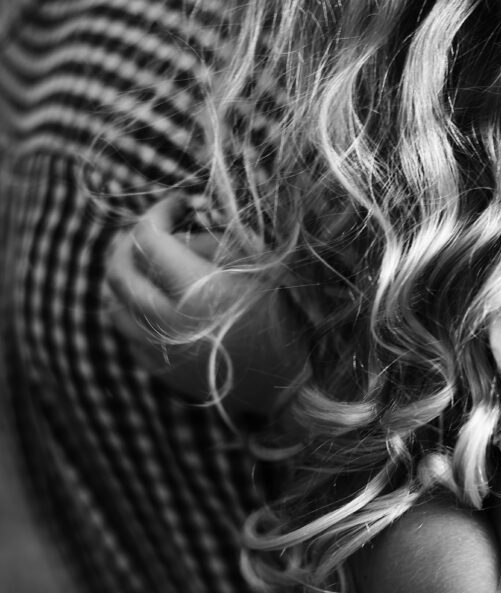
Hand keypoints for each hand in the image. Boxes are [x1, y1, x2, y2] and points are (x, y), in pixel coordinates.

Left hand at [104, 195, 309, 413]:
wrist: (294, 388)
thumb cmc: (287, 321)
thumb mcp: (262, 269)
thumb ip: (216, 244)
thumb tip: (185, 229)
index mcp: (197, 291)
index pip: (147, 238)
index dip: (158, 212)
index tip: (177, 205)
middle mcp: (169, 322)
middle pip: (118, 271)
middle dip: (128, 241)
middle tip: (151, 229)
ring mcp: (161, 352)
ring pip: (114, 306)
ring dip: (126, 279)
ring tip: (148, 266)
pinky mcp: (163, 374)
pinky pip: (129, 336)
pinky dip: (134, 314)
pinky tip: (157, 305)